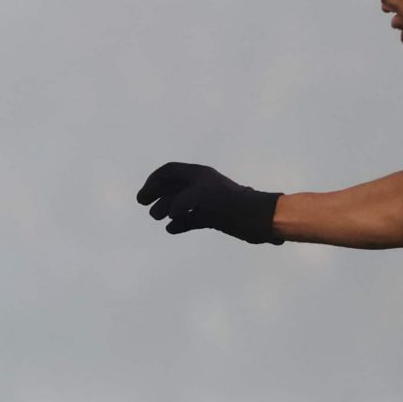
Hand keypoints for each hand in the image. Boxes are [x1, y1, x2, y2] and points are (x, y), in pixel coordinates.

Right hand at [136, 162, 282, 243]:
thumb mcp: (204, 198)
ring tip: (158, 219)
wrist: (259, 219)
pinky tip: (172, 229)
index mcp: (199, 175)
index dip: (153, 182)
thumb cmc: (232, 205)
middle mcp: (202, 185)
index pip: (169, 172)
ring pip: (181, 202)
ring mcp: (208, 201)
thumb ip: (182, 203)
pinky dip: (181, 223)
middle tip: (144, 206)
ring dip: (167, 209)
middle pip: (173, 186)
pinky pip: (192, 218)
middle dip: (157, 195)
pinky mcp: (215, 217)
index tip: (143, 197)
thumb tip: (171, 217)